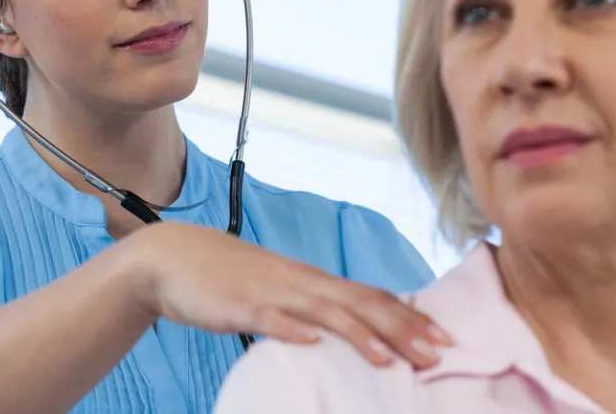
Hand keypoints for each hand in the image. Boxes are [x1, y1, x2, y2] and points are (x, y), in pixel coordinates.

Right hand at [122, 222, 452, 367]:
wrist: (172, 256)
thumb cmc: (229, 278)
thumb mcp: (279, 291)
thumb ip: (311, 307)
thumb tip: (348, 329)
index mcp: (312, 280)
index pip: (371, 296)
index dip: (409, 316)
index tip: (443, 338)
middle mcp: (300, 282)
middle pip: (360, 304)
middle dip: (401, 329)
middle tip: (437, 353)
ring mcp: (271, 292)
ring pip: (323, 312)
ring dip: (359, 335)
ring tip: (389, 359)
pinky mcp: (239, 306)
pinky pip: (269, 319)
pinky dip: (292, 330)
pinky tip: (312, 342)